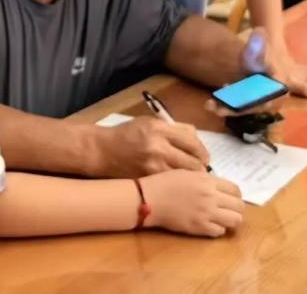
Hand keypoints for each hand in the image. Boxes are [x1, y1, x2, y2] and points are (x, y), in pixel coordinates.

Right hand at [94, 116, 209, 176]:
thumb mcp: (149, 122)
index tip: (204, 157)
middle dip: (200, 167)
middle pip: (194, 162)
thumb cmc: (127, 134)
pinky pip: (172, 184)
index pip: (193, 142)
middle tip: (200, 169)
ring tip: (189, 177)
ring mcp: (153, 167)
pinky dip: (177, 185)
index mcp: (159, 129)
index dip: (203, 151)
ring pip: (185, 177)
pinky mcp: (148, 180)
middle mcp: (158, 147)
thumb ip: (174, 128)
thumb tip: (196, 138)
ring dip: (190, 178)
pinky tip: (176, 184)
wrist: (102, 150)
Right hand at [139, 170, 243, 237]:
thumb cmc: (164, 182)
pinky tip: (209, 224)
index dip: (235, 194)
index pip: (235, 189)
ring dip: (230, 219)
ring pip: (235, 220)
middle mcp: (211, 197)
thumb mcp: (186, 173)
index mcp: (207, 181)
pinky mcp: (200, 228)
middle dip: (236, 208)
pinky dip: (218, 229)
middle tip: (227, 209)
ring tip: (221, 218)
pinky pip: (220, 232)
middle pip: (239, 206)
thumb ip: (204, 179)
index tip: (229, 197)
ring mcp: (207, 213)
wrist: (149, 199)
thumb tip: (216, 186)